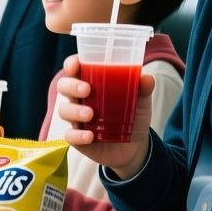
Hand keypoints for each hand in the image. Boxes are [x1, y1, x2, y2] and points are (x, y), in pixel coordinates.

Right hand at [54, 55, 155, 178]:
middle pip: (63, 86)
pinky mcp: (77, 138)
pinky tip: (90, 136)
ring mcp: (76, 118)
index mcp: (91, 82)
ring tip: (90, 114)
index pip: (74, 68)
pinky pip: (70, 135)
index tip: (75, 65)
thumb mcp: (140, 102)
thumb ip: (143, 89)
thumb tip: (147, 78)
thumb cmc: (132, 115)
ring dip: (75, 110)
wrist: (135, 146)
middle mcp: (79, 98)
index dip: (71, 64)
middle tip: (87, 89)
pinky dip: (78, 135)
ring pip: (64, 110)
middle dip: (71, 86)